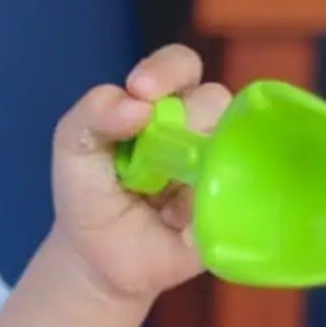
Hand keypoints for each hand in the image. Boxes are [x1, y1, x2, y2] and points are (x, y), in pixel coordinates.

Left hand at [51, 44, 231, 303]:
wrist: (98, 259)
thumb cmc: (90, 193)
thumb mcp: (73, 150)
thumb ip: (90, 117)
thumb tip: (135, 104)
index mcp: (162, 106)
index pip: (181, 67)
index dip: (167, 70)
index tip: (141, 90)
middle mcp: (200, 128)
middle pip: (215, 100)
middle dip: (185, 115)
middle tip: (153, 149)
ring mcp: (223, 166)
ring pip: (240, 142)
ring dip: (207, 158)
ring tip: (165, 192)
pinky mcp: (237, 207)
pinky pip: (252, 193)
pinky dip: (228, 198)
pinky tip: (190, 217)